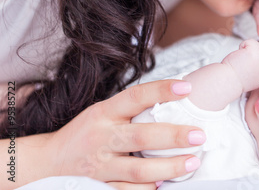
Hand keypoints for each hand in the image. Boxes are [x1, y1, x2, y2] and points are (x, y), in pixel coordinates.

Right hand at [44, 80, 204, 187]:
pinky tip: (164, 184)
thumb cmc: (87, 132)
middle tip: (199, 135)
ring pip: (138, 169)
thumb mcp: (104, 113)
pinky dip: (146, 188)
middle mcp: (102, 136)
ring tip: (192, 162)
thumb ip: (133, 110)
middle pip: (142, 137)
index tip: (187, 89)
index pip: (136, 96)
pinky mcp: (98, 185)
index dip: (162, 90)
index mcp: (104, 112)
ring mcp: (100, 164)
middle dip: (174, 136)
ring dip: (169, 167)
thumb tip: (177, 100)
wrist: (48, 161)